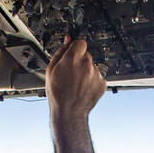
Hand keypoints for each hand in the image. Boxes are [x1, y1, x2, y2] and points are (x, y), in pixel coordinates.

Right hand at [46, 37, 103, 152]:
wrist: (69, 112)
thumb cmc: (58, 93)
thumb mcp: (51, 70)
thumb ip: (60, 52)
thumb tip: (67, 40)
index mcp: (73, 59)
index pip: (80, 42)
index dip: (75, 48)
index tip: (73, 53)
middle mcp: (86, 64)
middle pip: (86, 55)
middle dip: (80, 61)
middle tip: (71, 73)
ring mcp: (96, 74)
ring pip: (92, 66)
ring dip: (86, 71)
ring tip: (76, 83)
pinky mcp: (102, 83)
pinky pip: (97, 77)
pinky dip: (92, 81)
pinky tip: (83, 88)